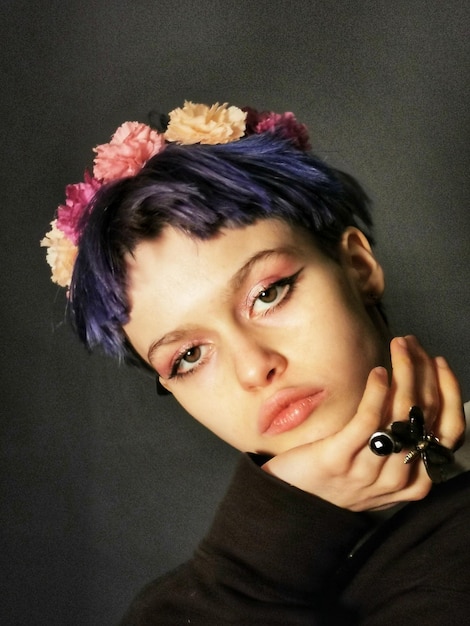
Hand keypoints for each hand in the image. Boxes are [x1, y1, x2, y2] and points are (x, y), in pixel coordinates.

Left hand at [263, 337, 463, 511]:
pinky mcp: (338, 460)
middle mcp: (397, 478)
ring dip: (405, 372)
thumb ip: (400, 438)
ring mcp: (367, 472)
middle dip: (424, 371)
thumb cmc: (340, 473)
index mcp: (414, 480)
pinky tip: (378, 371)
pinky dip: (378, 392)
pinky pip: (367, 421)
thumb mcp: (380, 464)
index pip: (449, 431)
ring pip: (400, 414)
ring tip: (399, 346)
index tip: (438, 361)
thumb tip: (415, 386)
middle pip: (424, 415)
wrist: (292, 502)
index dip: (449, 391)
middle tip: (413, 343)